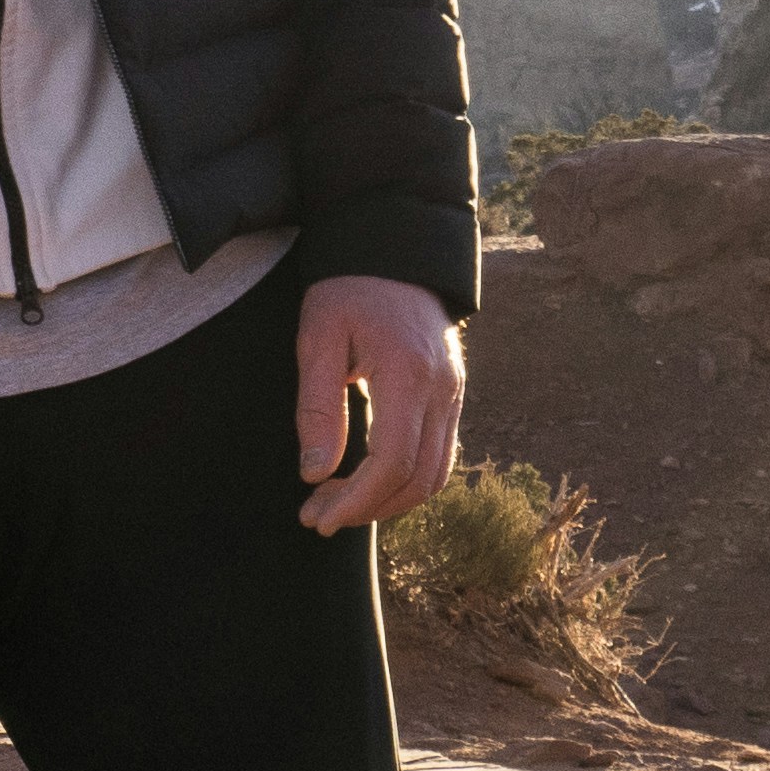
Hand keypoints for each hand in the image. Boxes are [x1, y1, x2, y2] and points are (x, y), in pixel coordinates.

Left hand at [295, 273, 466, 536]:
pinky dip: (406, 481)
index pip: (393, 461)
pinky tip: (366, 481)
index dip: (358, 500)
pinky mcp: (453, 397)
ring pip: (435, 475)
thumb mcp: (318, 339)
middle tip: (318, 517)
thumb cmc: (348, 291)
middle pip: (419, 479)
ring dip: (388, 502)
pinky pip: (439, 456)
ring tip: (337, 503)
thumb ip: (318, 408)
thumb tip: (315, 474)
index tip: (318, 517)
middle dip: (368, 509)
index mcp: (408, 373)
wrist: (396, 253)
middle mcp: (442, 390)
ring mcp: (454, 394)